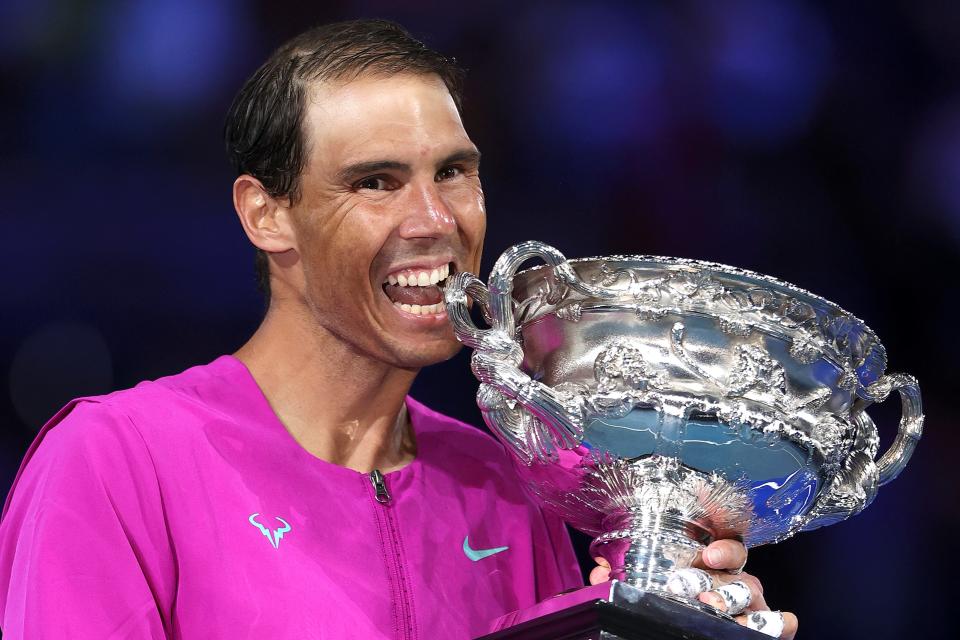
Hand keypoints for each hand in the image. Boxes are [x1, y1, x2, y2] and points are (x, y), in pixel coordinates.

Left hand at [590, 539, 797, 638]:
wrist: (673, 620)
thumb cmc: (666, 590)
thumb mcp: (644, 579)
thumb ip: (622, 573)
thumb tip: (599, 570)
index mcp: (706, 561)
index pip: (724, 544)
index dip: (722, 548)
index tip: (710, 555)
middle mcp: (731, 579)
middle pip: (739, 574)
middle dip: (724, 585)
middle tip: (705, 597)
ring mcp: (747, 604)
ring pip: (754, 595)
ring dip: (743, 605)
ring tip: (723, 615)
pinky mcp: (759, 625)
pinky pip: (777, 622)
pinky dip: (780, 623)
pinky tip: (777, 624)